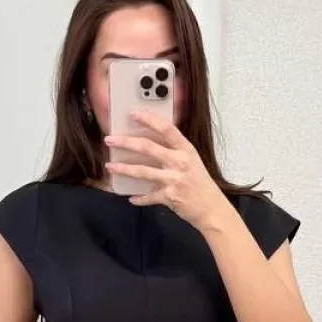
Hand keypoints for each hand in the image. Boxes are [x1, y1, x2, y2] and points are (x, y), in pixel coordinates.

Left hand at [105, 111, 227, 230]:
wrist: (211, 207)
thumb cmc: (200, 183)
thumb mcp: (192, 161)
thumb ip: (174, 151)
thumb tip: (150, 144)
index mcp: (186, 149)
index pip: (166, 128)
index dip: (148, 119)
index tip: (133, 113)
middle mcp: (179, 162)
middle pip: (148, 147)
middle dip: (126, 142)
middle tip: (110, 139)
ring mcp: (174, 179)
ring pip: (142, 171)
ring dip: (124, 168)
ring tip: (110, 166)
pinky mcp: (169, 196)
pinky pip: (148, 196)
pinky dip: (139, 198)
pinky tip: (131, 198)